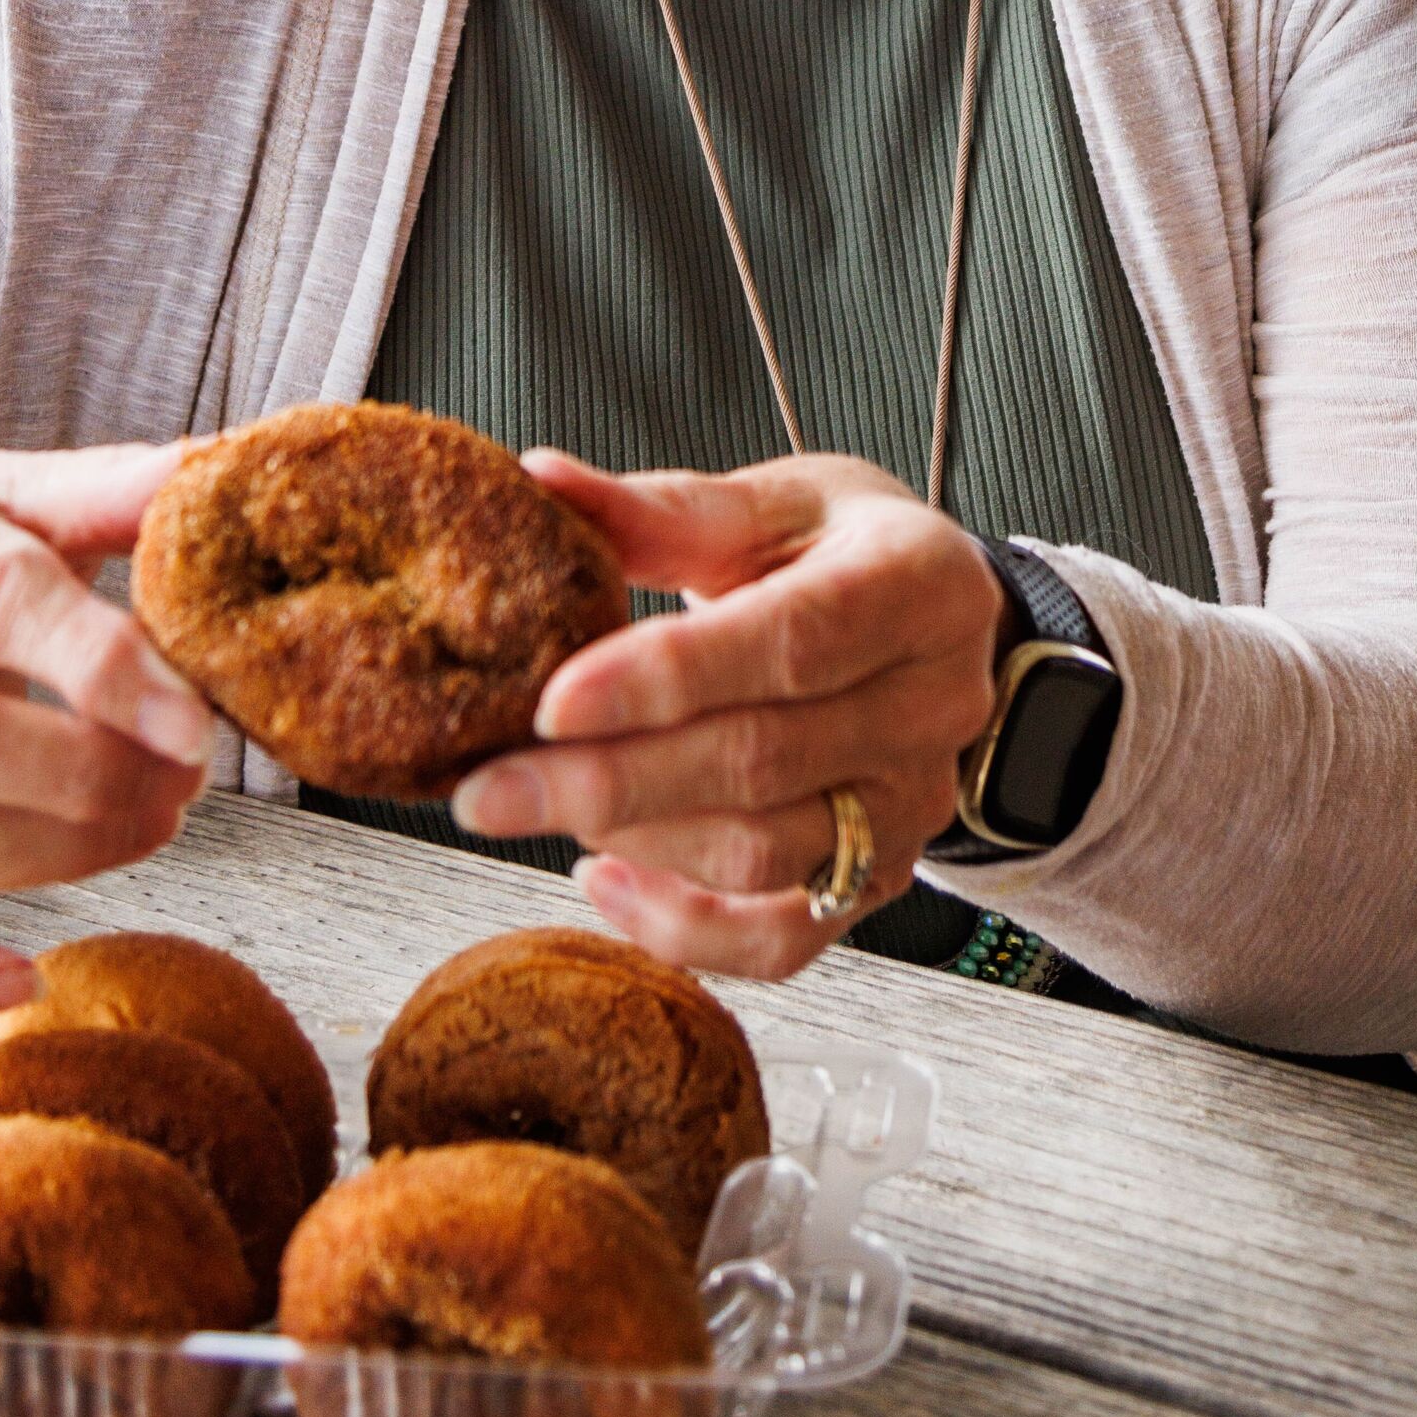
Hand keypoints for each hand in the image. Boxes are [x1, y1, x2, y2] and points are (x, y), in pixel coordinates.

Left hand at [448, 451, 1004, 981]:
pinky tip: (603, 877)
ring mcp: (913, 803)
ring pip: (764, 854)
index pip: (792, 641)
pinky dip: (682, 928)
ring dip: (633, 840)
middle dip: (609, 780)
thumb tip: (537, 479)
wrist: (928, 626)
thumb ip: (662, 510)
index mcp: (917, 583)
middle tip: (484, 788)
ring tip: (539, 802)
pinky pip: (781, 938)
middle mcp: (932, 704)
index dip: (668, 677)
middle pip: (762, 761)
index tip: (553, 701)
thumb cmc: (841, 550)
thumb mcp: (772, 505)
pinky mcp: (883, 876)